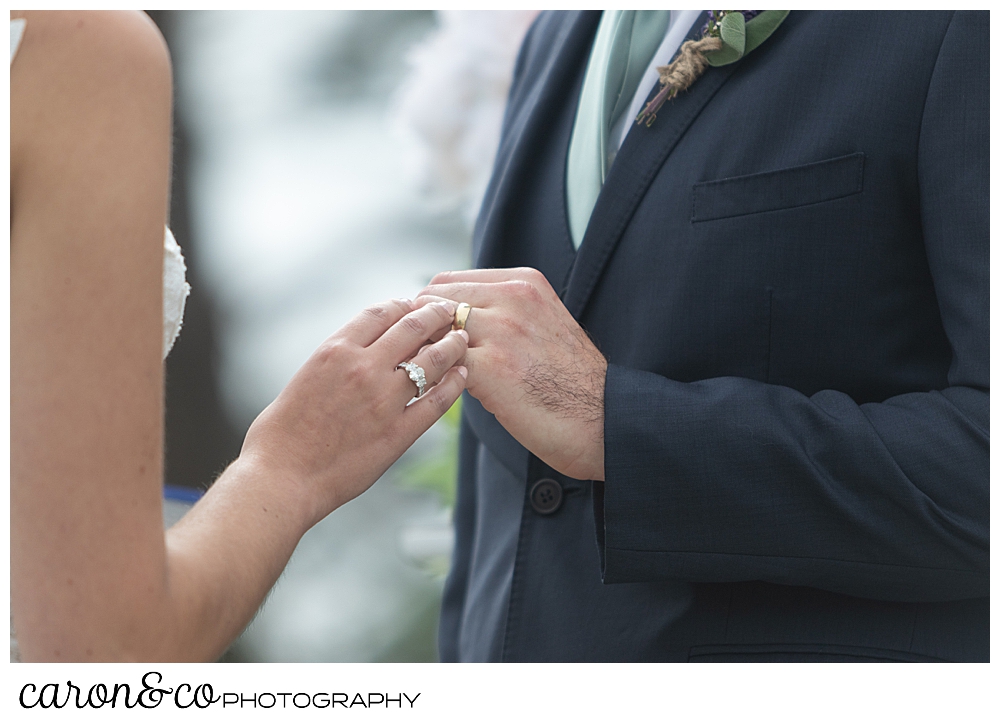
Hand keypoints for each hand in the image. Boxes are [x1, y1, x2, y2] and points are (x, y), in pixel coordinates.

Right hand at [238, 298, 467, 524]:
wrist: (281, 477)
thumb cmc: (282, 433)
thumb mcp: (306, 377)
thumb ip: (338, 359)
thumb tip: (363, 347)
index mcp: (335, 350)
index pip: (381, 312)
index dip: (404, 304)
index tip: (415, 304)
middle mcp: (363, 368)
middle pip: (413, 327)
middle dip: (436, 314)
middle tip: (450, 312)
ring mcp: (383, 400)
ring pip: (433, 361)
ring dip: (452, 345)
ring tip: (462, 339)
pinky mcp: (398, 433)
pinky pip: (437, 402)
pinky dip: (454, 385)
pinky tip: (462, 376)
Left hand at [418, 268, 606, 480]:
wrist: (603, 419)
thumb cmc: (570, 382)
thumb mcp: (543, 324)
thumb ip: (504, 312)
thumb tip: (454, 320)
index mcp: (523, 283)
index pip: (449, 281)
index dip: (434, 311)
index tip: (435, 337)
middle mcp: (512, 297)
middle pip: (433, 298)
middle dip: (424, 329)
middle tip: (426, 358)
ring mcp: (501, 330)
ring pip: (432, 328)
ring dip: (426, 352)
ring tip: (435, 376)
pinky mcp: (492, 367)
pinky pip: (439, 362)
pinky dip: (433, 376)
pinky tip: (444, 393)